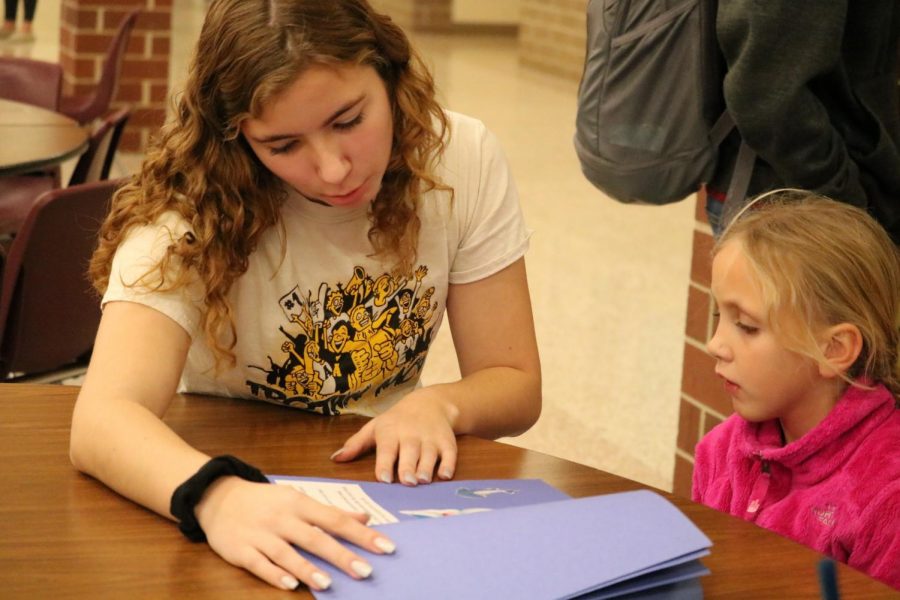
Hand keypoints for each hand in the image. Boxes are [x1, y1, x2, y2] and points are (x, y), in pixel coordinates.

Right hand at [195, 477, 395, 590]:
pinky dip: (273, 573)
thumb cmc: (266, 501)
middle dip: (342, 555)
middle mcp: (282, 518)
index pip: (336, 519)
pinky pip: (259, 563)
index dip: (361, 534)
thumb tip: (365, 518)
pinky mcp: (240, 549)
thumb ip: (331, 512)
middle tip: (366, 571)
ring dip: (308, 568)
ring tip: (328, 583)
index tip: (385, 547)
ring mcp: (260, 534)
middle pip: (315, 537)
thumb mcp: (298, 499)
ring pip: (286, 552)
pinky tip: (289, 584)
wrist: (218, 495)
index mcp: (299, 503)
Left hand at [332, 389, 458, 484]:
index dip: (385, 464)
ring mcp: (430, 438)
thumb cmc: (397, 420)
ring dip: (427, 467)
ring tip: (422, 480)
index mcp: (390, 432)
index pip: (386, 448)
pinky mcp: (447, 441)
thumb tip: (335, 459)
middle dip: (408, 466)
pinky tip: (445, 475)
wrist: (431, 403)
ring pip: (429, 454)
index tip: (384, 479)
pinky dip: (448, 464)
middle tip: (406, 481)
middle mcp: (410, 434)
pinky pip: (449, 453)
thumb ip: (356, 444)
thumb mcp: (375, 427)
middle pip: (409, 451)